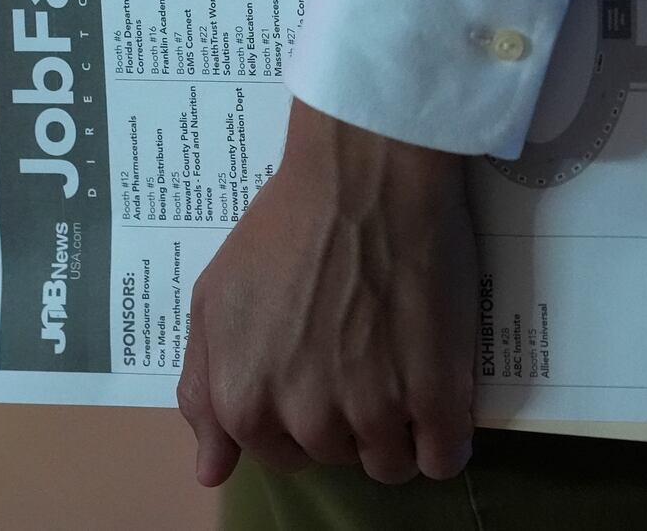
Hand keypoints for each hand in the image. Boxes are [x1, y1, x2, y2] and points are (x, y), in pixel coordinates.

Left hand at [177, 99, 478, 486]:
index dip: (297, 416)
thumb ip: (203, 386)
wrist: (365, 176)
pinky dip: (443, 438)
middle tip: (359, 354)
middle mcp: (306, 419)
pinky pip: (443, 460)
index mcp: (244, 401)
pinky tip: (438, 397)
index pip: (276, 453)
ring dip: (396, 430)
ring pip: (389, 464)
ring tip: (401, 368)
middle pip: (333, 456)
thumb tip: (210, 471)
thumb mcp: (215, 298)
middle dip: (344, 419)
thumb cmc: (283, 226)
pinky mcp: (436, 397)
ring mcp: (374, 412)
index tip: (316, 374)